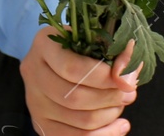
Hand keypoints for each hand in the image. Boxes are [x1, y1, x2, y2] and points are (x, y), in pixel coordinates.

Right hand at [20, 27, 139, 135]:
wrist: (60, 58)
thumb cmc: (83, 45)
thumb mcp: (98, 38)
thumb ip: (117, 51)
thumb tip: (127, 78)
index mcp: (45, 44)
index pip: (72, 68)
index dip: (103, 78)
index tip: (126, 81)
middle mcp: (34, 73)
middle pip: (74, 97)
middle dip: (109, 98)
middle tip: (129, 94)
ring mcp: (35, 101)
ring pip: (77, 120)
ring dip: (108, 116)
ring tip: (121, 105)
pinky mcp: (41, 123)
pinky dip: (102, 135)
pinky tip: (118, 126)